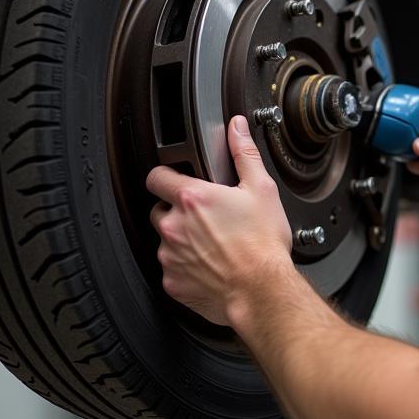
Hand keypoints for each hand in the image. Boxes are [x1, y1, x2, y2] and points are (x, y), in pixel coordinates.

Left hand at [146, 115, 292, 325]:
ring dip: (181, 240)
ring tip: (212, 243)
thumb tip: (236, 128)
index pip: (156, 176)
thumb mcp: (261, 189)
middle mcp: (174, 226)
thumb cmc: (262, 244)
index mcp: (192, 198)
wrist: (262, 290)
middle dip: (177, 211)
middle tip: (206, 217)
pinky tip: (210, 265)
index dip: (166, 175)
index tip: (177, 181)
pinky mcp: (172, 282)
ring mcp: (170, 256)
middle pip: (160, 209)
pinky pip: (172, 269)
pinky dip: (186, 267)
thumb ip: (243, 153)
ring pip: (165, 241)